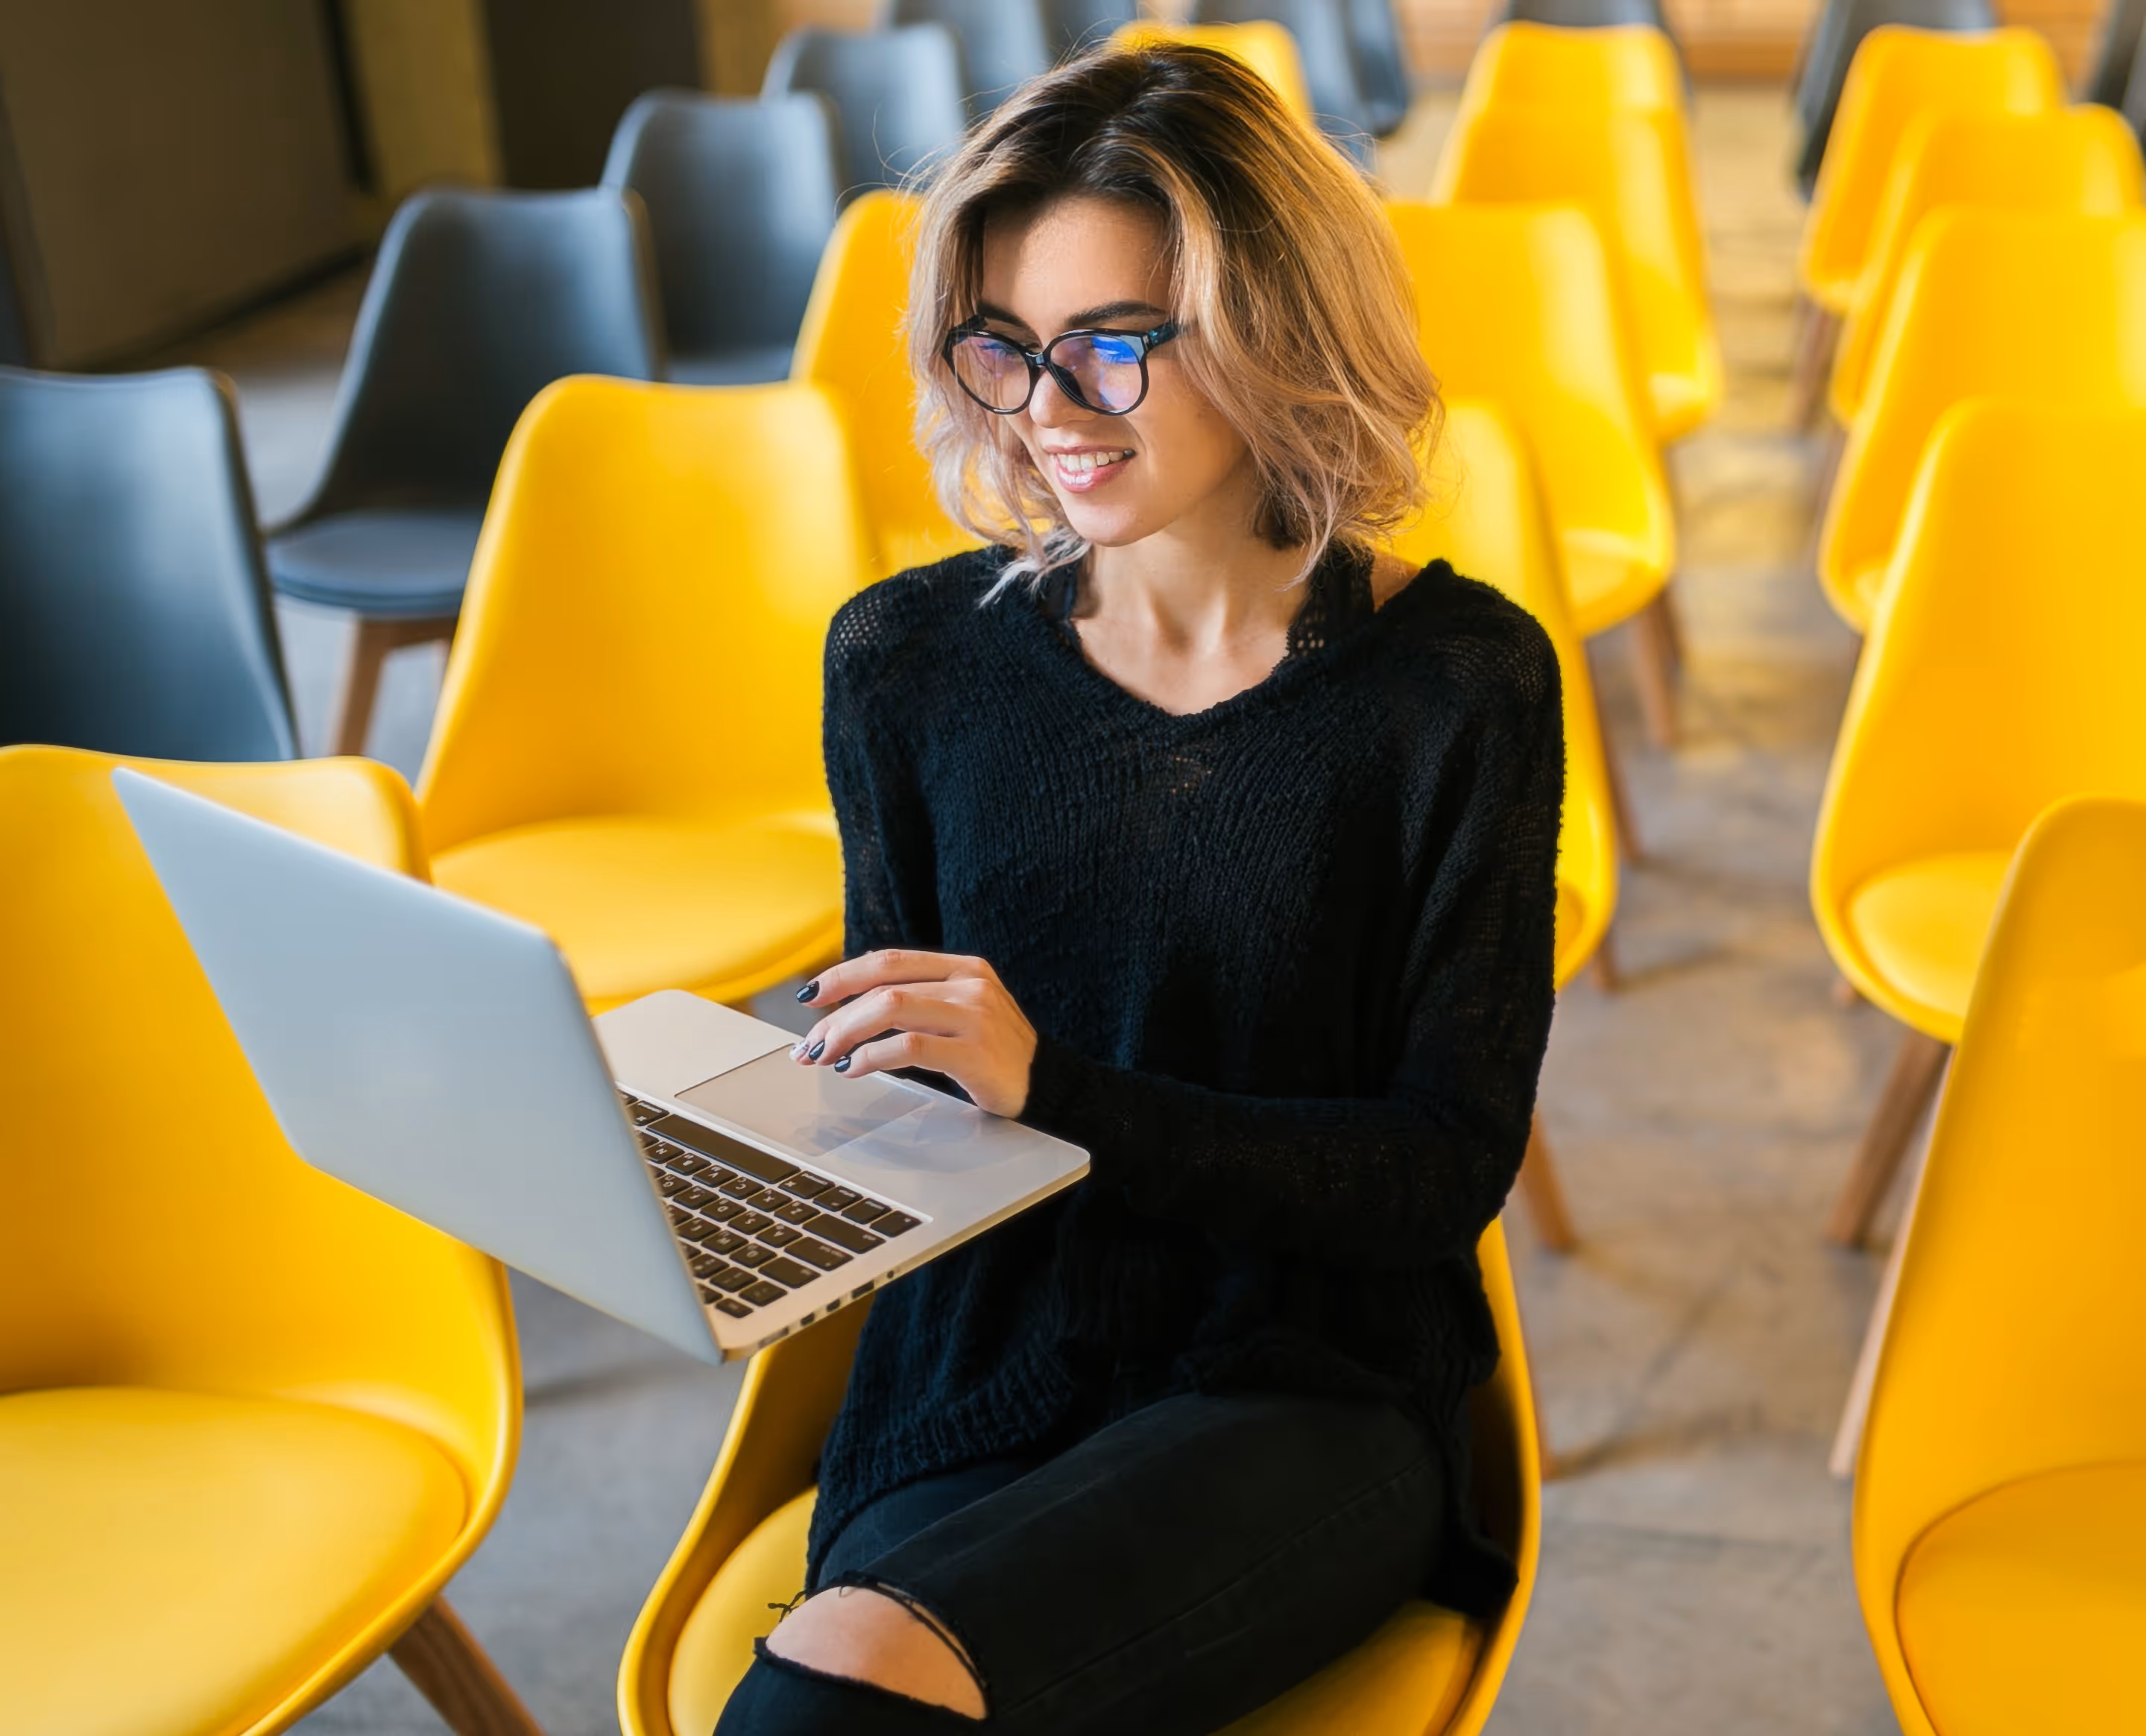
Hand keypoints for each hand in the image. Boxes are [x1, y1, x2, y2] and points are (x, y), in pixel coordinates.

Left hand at [790, 949, 1036, 1117]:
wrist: (1045, 1087)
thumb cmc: (996, 1055)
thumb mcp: (962, 1013)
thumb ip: (920, 1001)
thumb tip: (851, 1009)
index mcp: (965, 968)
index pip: (890, 960)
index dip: (843, 974)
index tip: (812, 995)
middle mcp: (970, 984)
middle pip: (883, 984)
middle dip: (836, 1013)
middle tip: (811, 1042)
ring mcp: (975, 1016)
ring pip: (890, 1008)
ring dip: (847, 1033)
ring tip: (826, 1056)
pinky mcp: (974, 1052)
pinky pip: (908, 1047)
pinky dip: (872, 1058)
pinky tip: (856, 1069)